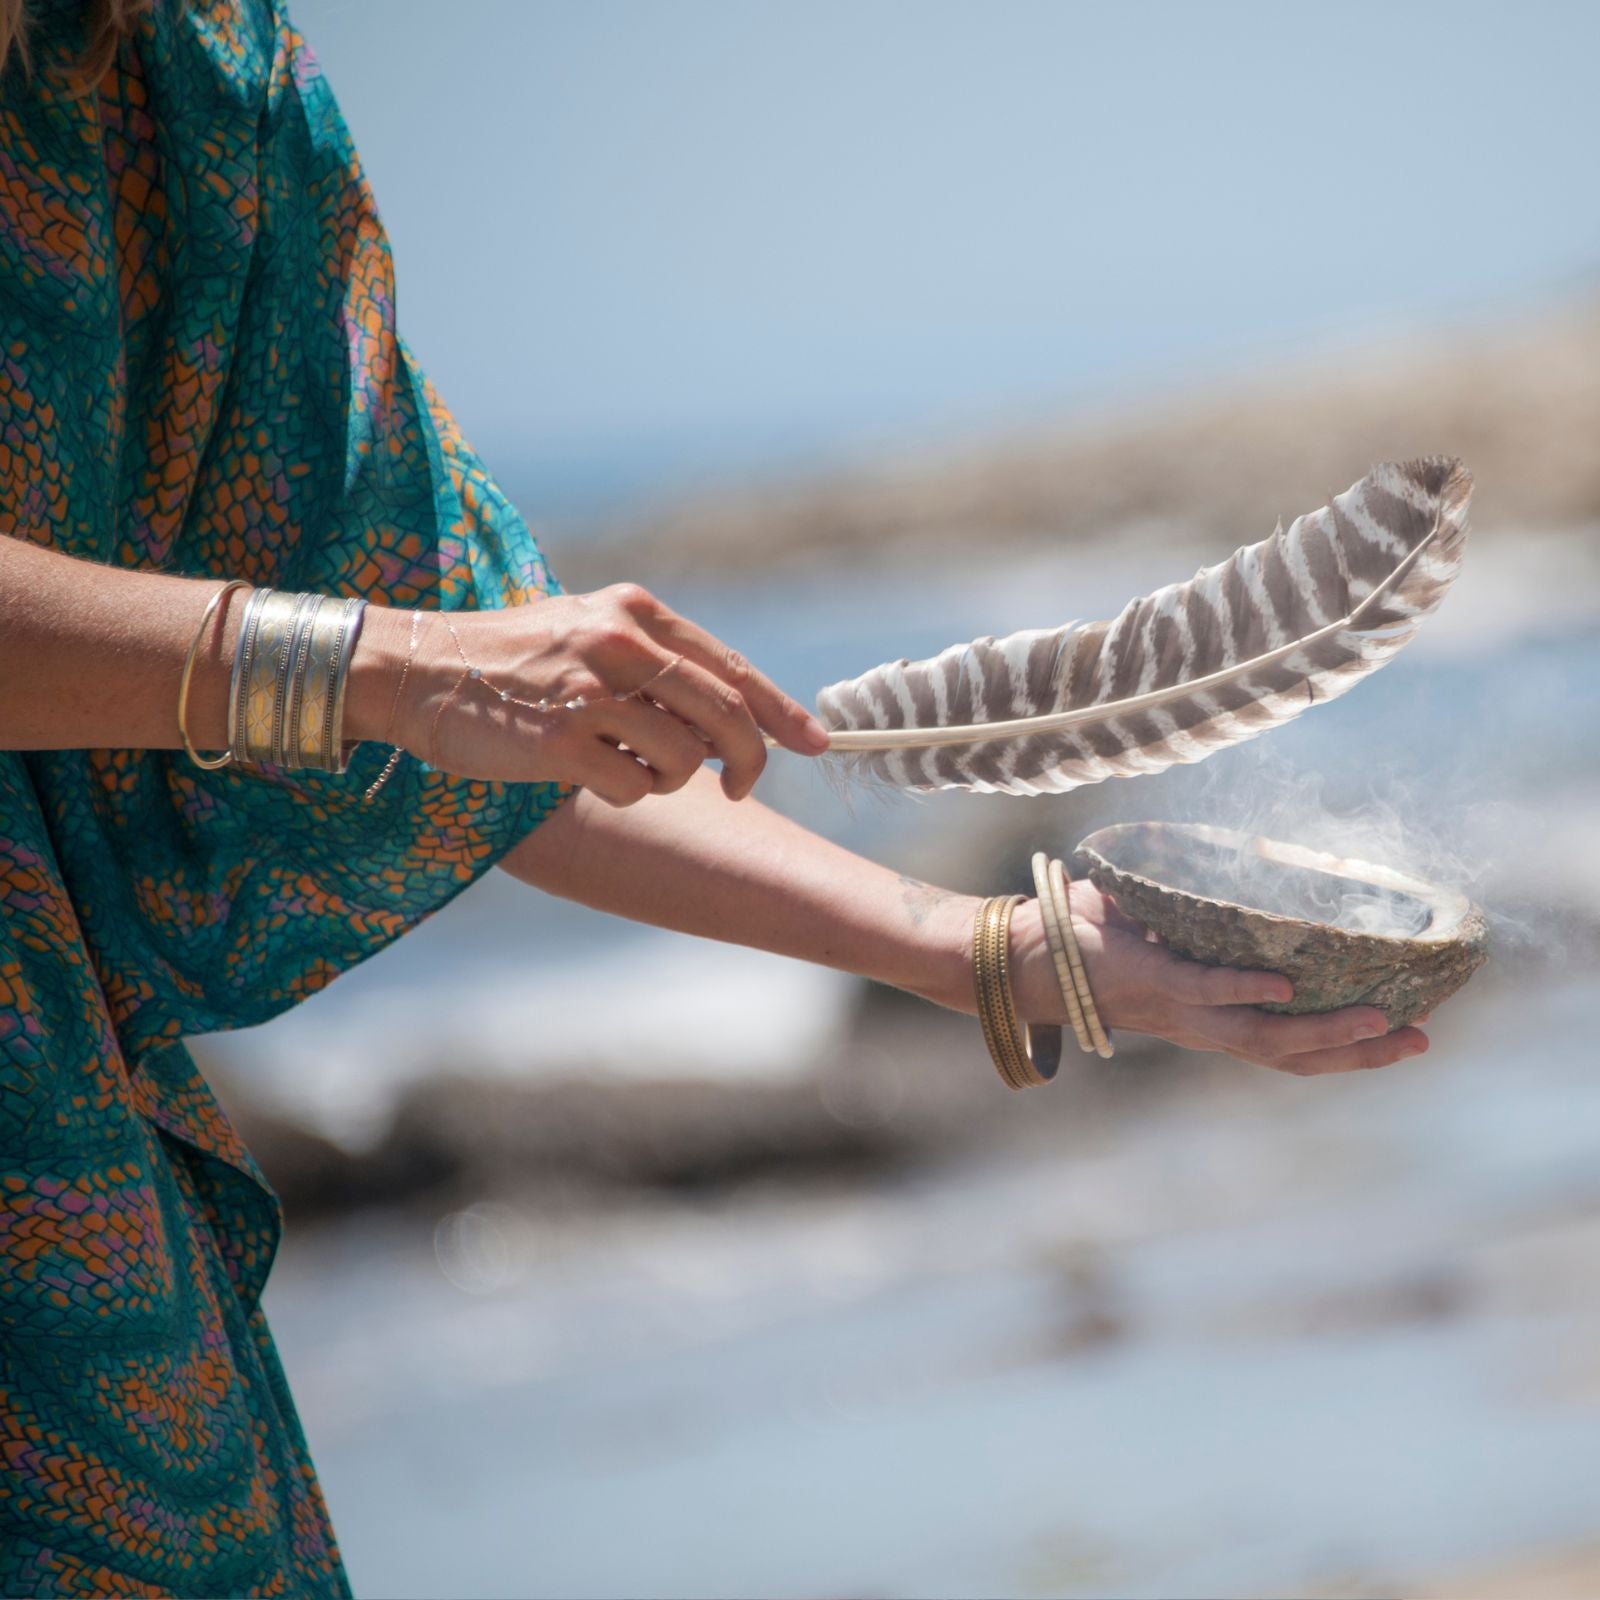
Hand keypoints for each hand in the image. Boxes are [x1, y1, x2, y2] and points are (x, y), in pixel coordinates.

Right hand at [361, 583, 829, 804]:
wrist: (413, 669)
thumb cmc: (505, 661)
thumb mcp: (585, 633)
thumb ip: (654, 665)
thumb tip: (727, 724)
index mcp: (633, 612)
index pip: (731, 667)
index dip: (780, 711)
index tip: (816, 743)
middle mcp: (620, 644)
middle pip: (726, 716)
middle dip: (749, 761)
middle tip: (742, 788)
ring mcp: (591, 691)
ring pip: (682, 759)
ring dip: (664, 778)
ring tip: (616, 760)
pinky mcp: (562, 740)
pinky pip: (634, 787)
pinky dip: (622, 792)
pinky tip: (580, 772)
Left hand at [1008, 880, 1429, 1074]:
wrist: (1021, 953)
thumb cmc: (1087, 937)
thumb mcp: (1159, 926)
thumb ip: (1194, 908)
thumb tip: (1246, 861)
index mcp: (1210, 1018)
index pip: (1289, 1043)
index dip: (1346, 1045)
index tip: (1405, 1031)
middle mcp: (1203, 1026)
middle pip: (1294, 1055)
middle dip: (1360, 1052)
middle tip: (1421, 1039)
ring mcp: (1181, 1010)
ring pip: (1265, 1038)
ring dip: (1326, 1033)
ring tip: (1383, 1023)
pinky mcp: (1155, 985)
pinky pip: (1209, 992)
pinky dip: (1248, 989)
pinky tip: (1287, 986)